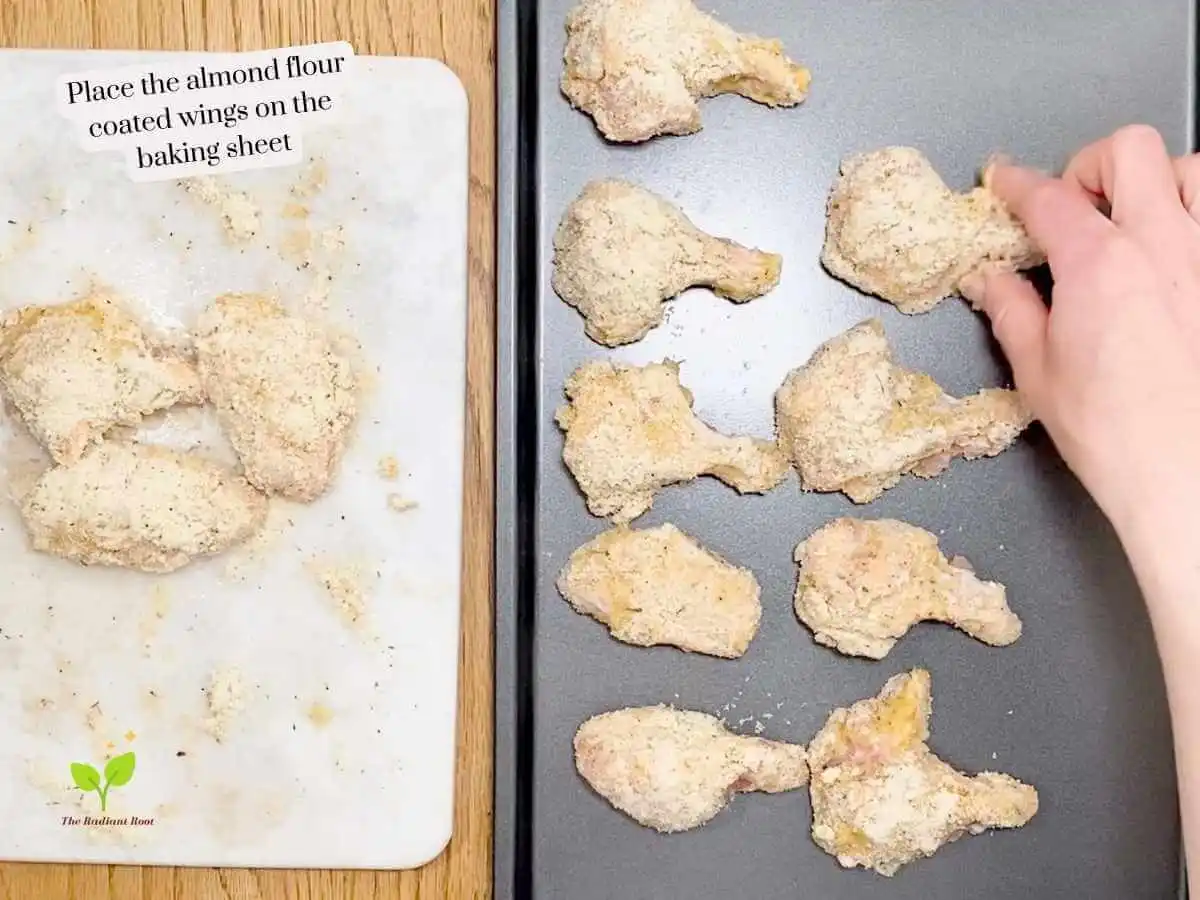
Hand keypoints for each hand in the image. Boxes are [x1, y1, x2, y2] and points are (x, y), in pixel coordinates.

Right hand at [961, 125, 1199, 534]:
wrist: (1188, 478)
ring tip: (1137, 220)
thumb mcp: (1039, 374)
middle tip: (1074, 204)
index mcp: (1099, 264)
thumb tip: (992, 281)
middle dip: (1089, 165)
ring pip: (1191, 168)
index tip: (1007, 183)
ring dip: (1157, 182)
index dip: (1017, 184)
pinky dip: (1196, 217)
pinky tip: (1178, 255)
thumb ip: (1013, 312)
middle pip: (1127, 150)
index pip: (1047, 196)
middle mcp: (1164, 243)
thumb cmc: (1118, 436)